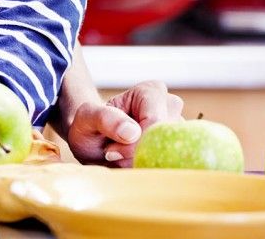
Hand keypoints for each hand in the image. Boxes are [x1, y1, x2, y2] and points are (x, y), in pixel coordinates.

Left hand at [66, 80, 182, 166]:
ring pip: (169, 157)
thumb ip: (104, 119)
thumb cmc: (89, 126)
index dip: (133, 145)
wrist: (93, 144)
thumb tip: (132, 132)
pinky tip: (131, 166)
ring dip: (142, 165)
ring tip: (120, 159)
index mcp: (151, 92)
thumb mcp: (86, 119)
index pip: (155, 123)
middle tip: (113, 156)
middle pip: (165, 141)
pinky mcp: (179, 150)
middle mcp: (171, 108)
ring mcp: (179, 130)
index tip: (110, 152)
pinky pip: (169, 167)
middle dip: (137, 156)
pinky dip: (148, 171)